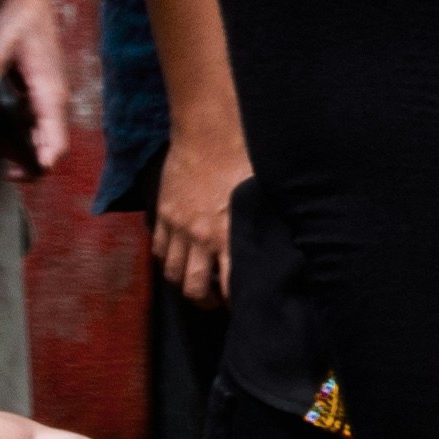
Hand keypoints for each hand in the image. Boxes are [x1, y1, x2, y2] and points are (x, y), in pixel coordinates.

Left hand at [0, 0, 68, 175]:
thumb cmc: (21, 16)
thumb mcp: (6, 35)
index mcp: (51, 90)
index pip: (57, 140)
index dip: (44, 163)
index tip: (22, 175)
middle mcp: (53, 97)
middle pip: (51, 144)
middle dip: (31, 163)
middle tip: (3, 171)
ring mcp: (46, 95)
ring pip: (42, 135)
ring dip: (25, 150)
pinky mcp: (37, 90)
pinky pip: (33, 121)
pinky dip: (21, 134)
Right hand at [152, 121, 246, 305]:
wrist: (209, 133)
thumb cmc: (243, 160)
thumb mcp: (261, 197)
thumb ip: (262, 226)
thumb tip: (280, 246)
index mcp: (229, 234)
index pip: (230, 285)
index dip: (234, 302)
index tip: (242, 305)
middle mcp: (200, 237)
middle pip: (193, 288)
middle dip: (204, 301)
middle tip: (214, 301)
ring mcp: (177, 227)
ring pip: (171, 272)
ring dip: (182, 282)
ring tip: (194, 282)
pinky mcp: (162, 214)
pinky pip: (157, 249)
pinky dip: (166, 259)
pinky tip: (178, 257)